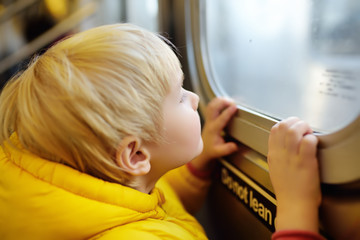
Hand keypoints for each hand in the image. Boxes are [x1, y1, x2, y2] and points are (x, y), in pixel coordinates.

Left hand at [191, 97, 237, 170]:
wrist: (203, 149)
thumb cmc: (211, 149)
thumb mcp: (219, 152)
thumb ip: (227, 149)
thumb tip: (234, 146)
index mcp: (213, 129)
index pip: (221, 118)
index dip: (228, 112)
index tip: (235, 107)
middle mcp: (210, 122)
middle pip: (213, 108)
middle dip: (223, 102)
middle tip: (233, 101)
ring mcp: (208, 119)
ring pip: (211, 105)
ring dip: (219, 100)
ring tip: (229, 99)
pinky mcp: (208, 118)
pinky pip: (210, 106)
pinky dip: (216, 101)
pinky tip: (223, 100)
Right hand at [268, 117, 320, 231]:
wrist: (294, 205)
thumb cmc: (287, 191)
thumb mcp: (275, 169)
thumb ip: (278, 155)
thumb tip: (284, 144)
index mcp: (272, 155)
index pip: (274, 129)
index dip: (285, 123)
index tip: (292, 126)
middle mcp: (280, 154)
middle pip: (283, 125)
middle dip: (295, 121)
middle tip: (302, 128)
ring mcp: (292, 158)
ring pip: (294, 130)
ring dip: (304, 127)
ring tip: (309, 133)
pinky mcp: (305, 162)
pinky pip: (308, 142)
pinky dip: (313, 138)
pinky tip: (314, 143)